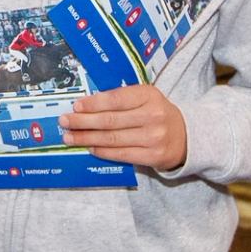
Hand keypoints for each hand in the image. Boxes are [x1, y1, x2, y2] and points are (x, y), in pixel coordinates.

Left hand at [60, 83, 188, 170]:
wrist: (186, 136)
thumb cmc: (156, 113)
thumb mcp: (145, 97)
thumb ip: (121, 98)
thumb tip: (85, 105)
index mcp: (149, 95)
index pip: (116, 99)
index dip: (93, 103)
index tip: (75, 106)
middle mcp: (153, 115)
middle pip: (110, 120)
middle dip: (83, 121)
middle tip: (64, 122)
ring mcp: (154, 137)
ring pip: (112, 139)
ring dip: (87, 138)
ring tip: (69, 137)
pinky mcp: (153, 156)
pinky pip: (121, 154)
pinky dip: (102, 151)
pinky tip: (89, 147)